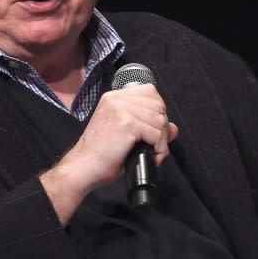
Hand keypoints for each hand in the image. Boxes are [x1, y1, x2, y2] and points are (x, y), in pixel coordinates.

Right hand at [40, 84, 177, 224]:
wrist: (83, 166)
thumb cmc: (100, 154)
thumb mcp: (125, 134)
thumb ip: (148, 126)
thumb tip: (174, 128)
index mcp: (114, 97)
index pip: (149, 92)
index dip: (157, 111)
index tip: (153, 129)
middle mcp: (117, 99)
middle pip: (158, 105)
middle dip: (162, 127)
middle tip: (155, 145)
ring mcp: (122, 110)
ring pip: (160, 120)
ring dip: (162, 140)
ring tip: (153, 152)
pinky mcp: (127, 124)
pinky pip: (157, 135)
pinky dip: (159, 149)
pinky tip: (151, 156)